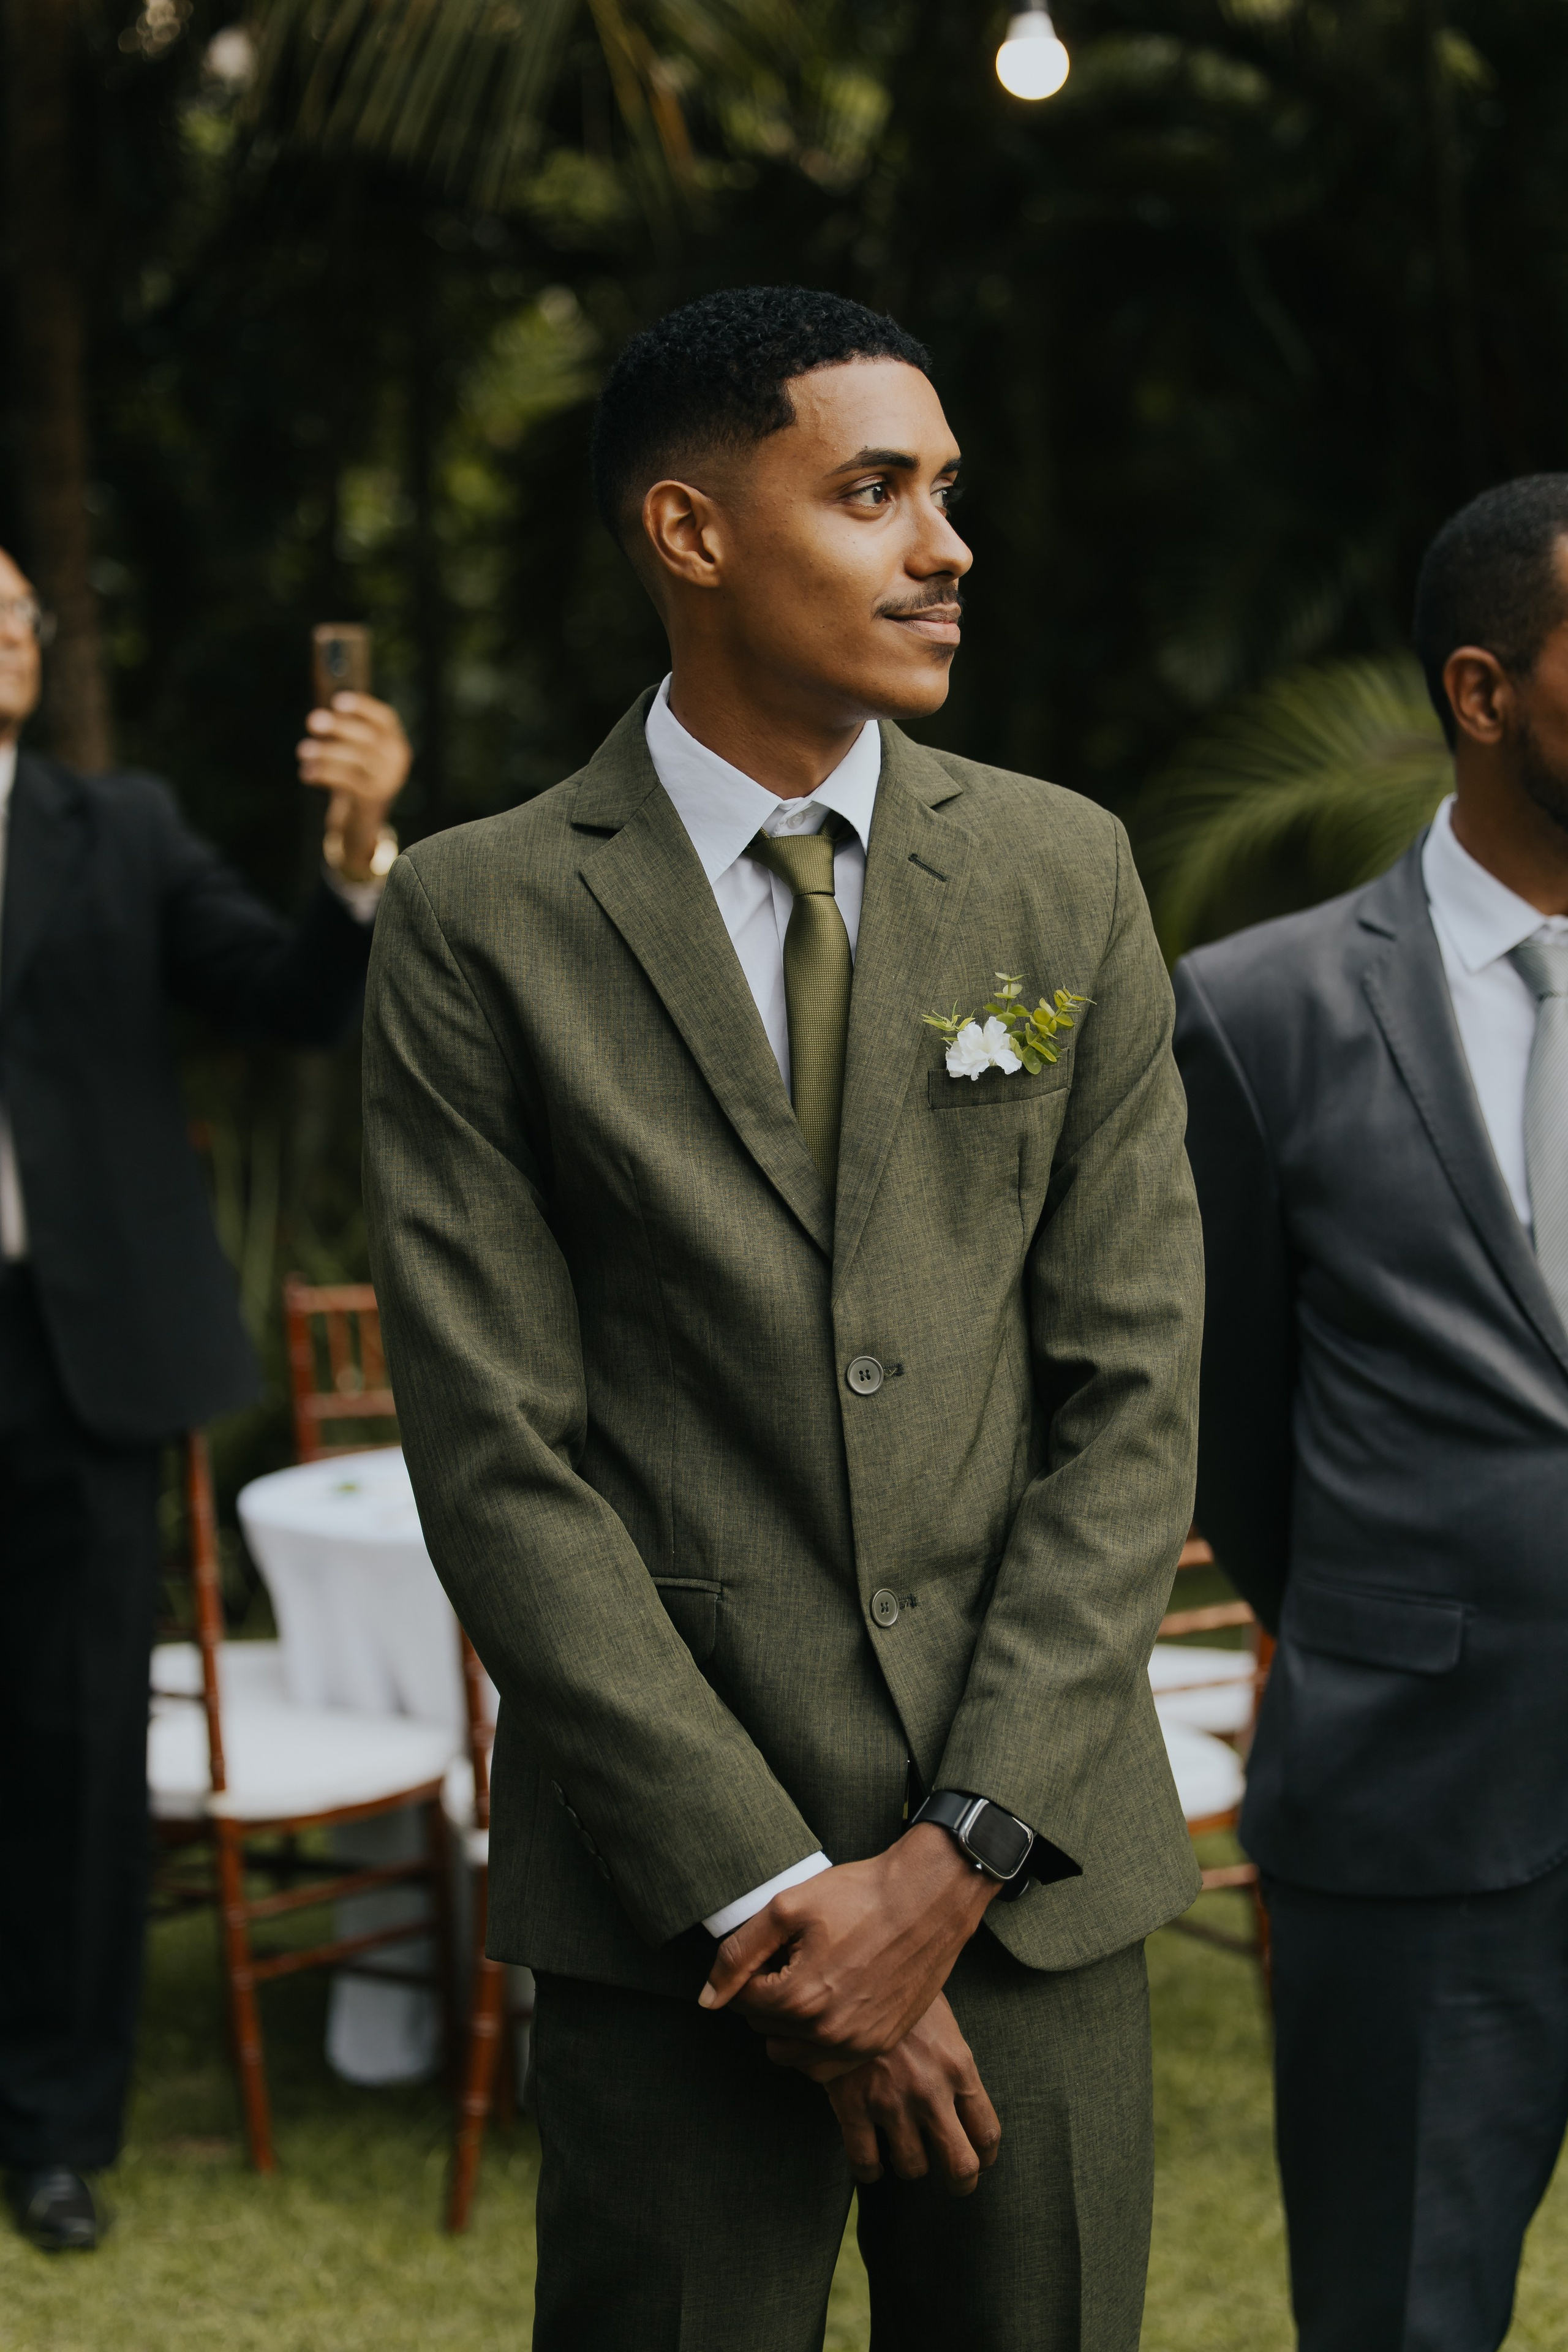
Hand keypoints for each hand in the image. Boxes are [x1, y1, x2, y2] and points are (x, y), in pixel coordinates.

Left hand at [297, 692, 410, 876]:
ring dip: (326, 752)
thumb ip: (346, 731)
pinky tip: (306, 773)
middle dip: (339, 727)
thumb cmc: (354, 777)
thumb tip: (321, 711)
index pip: (386, 719)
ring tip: (302, 751)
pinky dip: (324, 774)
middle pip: (369, 737)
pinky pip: (348, 781)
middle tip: (312, 721)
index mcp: (396, 744)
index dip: (363, 707)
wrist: (362, 821)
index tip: (337, 701)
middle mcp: (397, 761)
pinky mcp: (373, 799)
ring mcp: (388, 781)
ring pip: (356, 759)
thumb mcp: (356, 753)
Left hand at [698, 1824, 999, 2070]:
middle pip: (764, 2027)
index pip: (740, 2001)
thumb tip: (707, 1999)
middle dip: (769, 1995)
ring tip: (814, 1979)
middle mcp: (826, 2033)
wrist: (928, 1900)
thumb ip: (737, 1955)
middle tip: (798, 1957)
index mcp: (797, 1998)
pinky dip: (818, 2042)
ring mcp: (857, 2045)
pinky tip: (833, 2002)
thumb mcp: (786, 1908)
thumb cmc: (858, 1895)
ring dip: (790, 2023)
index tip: (779, 1945)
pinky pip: (826, 2064)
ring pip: (791, 2053)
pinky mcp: (879, 2044)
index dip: (752, 1969)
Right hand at [826, 1994, 999, 2197]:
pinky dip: (870, 2171)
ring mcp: (891, 2101)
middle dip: (961, 2182)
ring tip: (904, 2151)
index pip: (988, 2133)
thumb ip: (955, 2068)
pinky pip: (866, 2163)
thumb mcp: (943, 2025)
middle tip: (955, 2182)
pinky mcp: (852, 2105)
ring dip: (910, 2165)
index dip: (985, 2155)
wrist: (851, 1977)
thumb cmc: (902, 1997)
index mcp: (958, 2067)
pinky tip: (871, 2162)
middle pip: (961, 2165)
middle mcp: (930, 2091)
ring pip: (913, 2167)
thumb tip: (964, 2109)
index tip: (978, 2158)